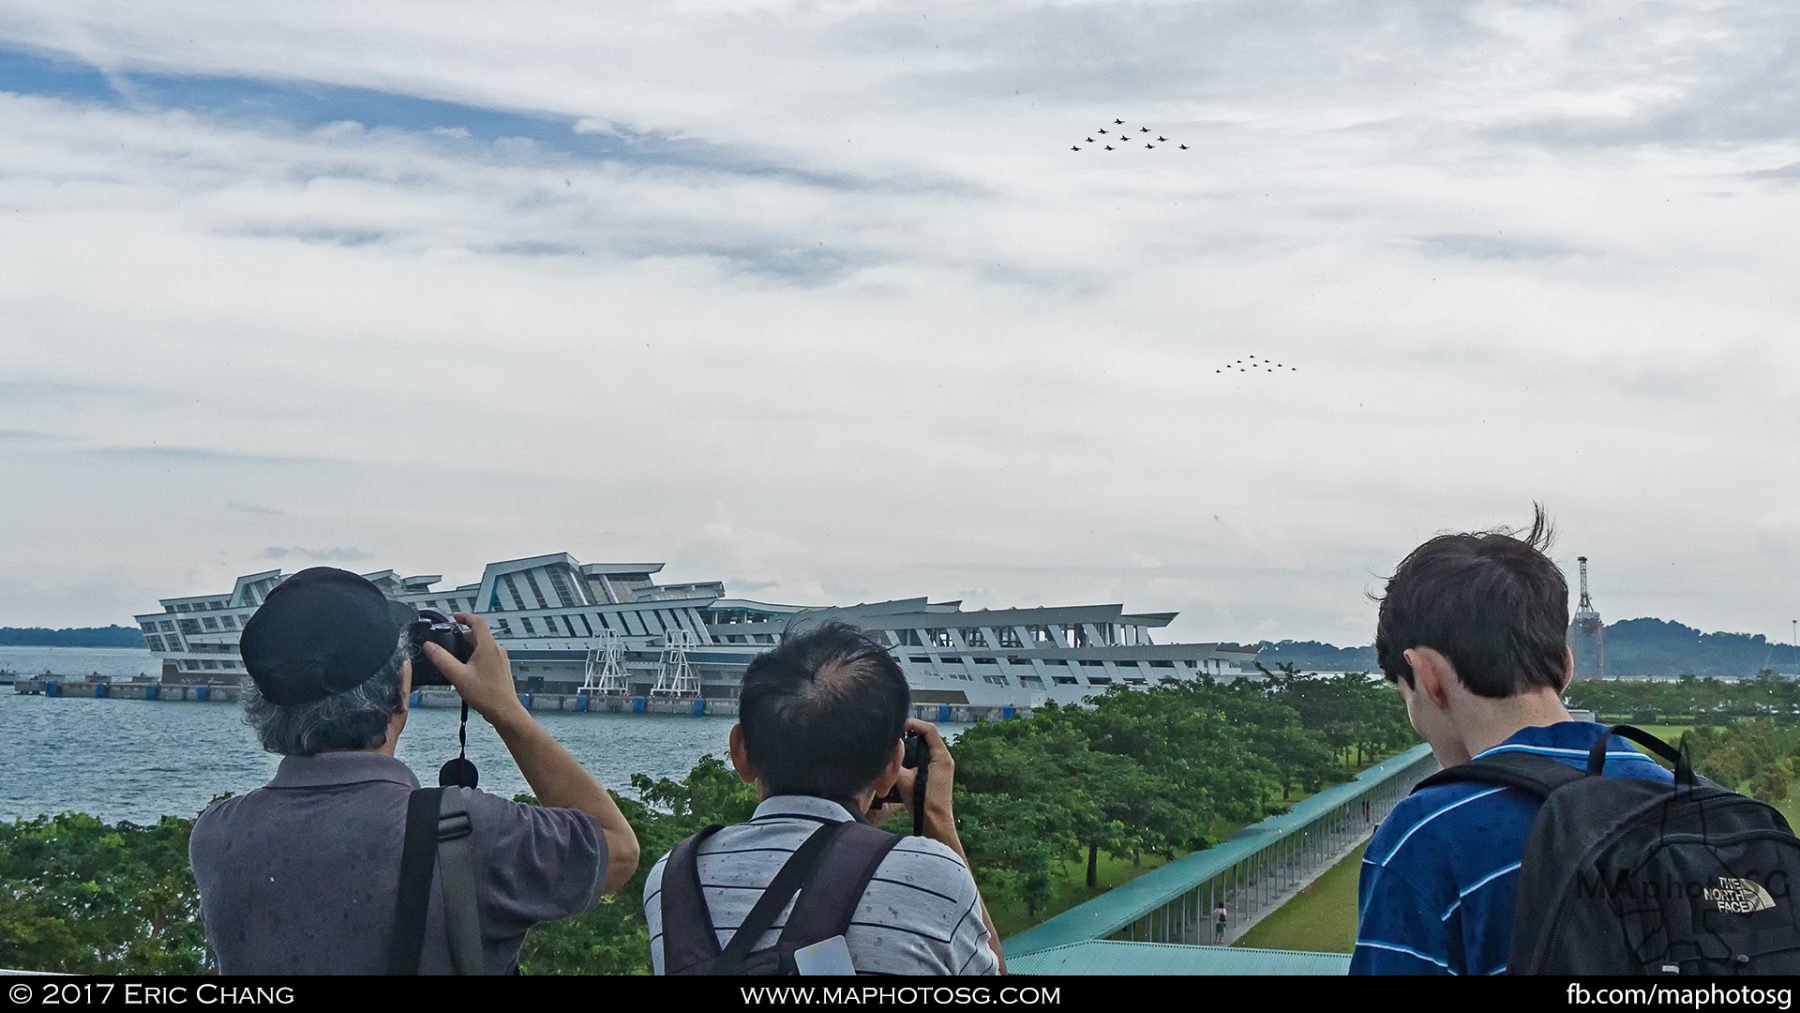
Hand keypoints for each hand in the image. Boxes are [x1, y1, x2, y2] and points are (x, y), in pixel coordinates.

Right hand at [423, 613, 524, 724]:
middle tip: (448, 646)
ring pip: (482, 647)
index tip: (454, 617)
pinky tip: (466, 672)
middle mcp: (497, 650)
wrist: (504, 711)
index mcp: (488, 647)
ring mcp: (501, 659)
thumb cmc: (486, 695)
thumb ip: (442, 659)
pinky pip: (486, 656)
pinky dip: (474, 658)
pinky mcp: (501, 669)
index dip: (465, 617)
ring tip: (455, 662)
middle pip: (478, 635)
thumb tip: (429, 646)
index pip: (477, 622)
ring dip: (468, 649)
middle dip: (462, 638)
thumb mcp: (457, 676)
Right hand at [889, 719, 957, 845]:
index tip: (899, 725)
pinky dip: (915, 756)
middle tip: (895, 735)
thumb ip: (895, 763)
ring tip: (896, 747)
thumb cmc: (922, 802)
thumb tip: (886, 752)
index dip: (913, 723)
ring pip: (926, 748)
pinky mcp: (938, 775)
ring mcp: (943, 767)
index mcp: (941, 756)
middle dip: (911, 733)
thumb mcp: (903, 780)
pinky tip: (902, 763)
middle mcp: (945, 759)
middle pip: (928, 737)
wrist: (935, 824)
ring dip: (913, 745)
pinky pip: (926, 758)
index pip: (929, 729)